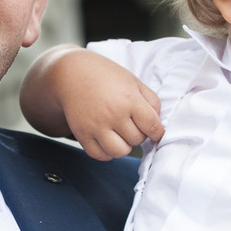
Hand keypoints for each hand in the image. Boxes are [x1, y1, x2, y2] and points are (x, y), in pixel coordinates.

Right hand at [22, 46, 163, 159]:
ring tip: (120, 133)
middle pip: (137, 140)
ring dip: (124, 145)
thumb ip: (151, 101)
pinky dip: (107, 151)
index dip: (157, 132)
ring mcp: (96, 127)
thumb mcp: (133, 81)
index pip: (153, 127)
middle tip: (131, 122)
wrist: (72, 74)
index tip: (155, 131)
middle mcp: (114, 115)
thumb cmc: (106, 76)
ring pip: (120, 152)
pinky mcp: (82, 135)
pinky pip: (100, 155)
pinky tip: (107, 138)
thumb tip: (158, 124)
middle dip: (139, 133)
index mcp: (129, 100)